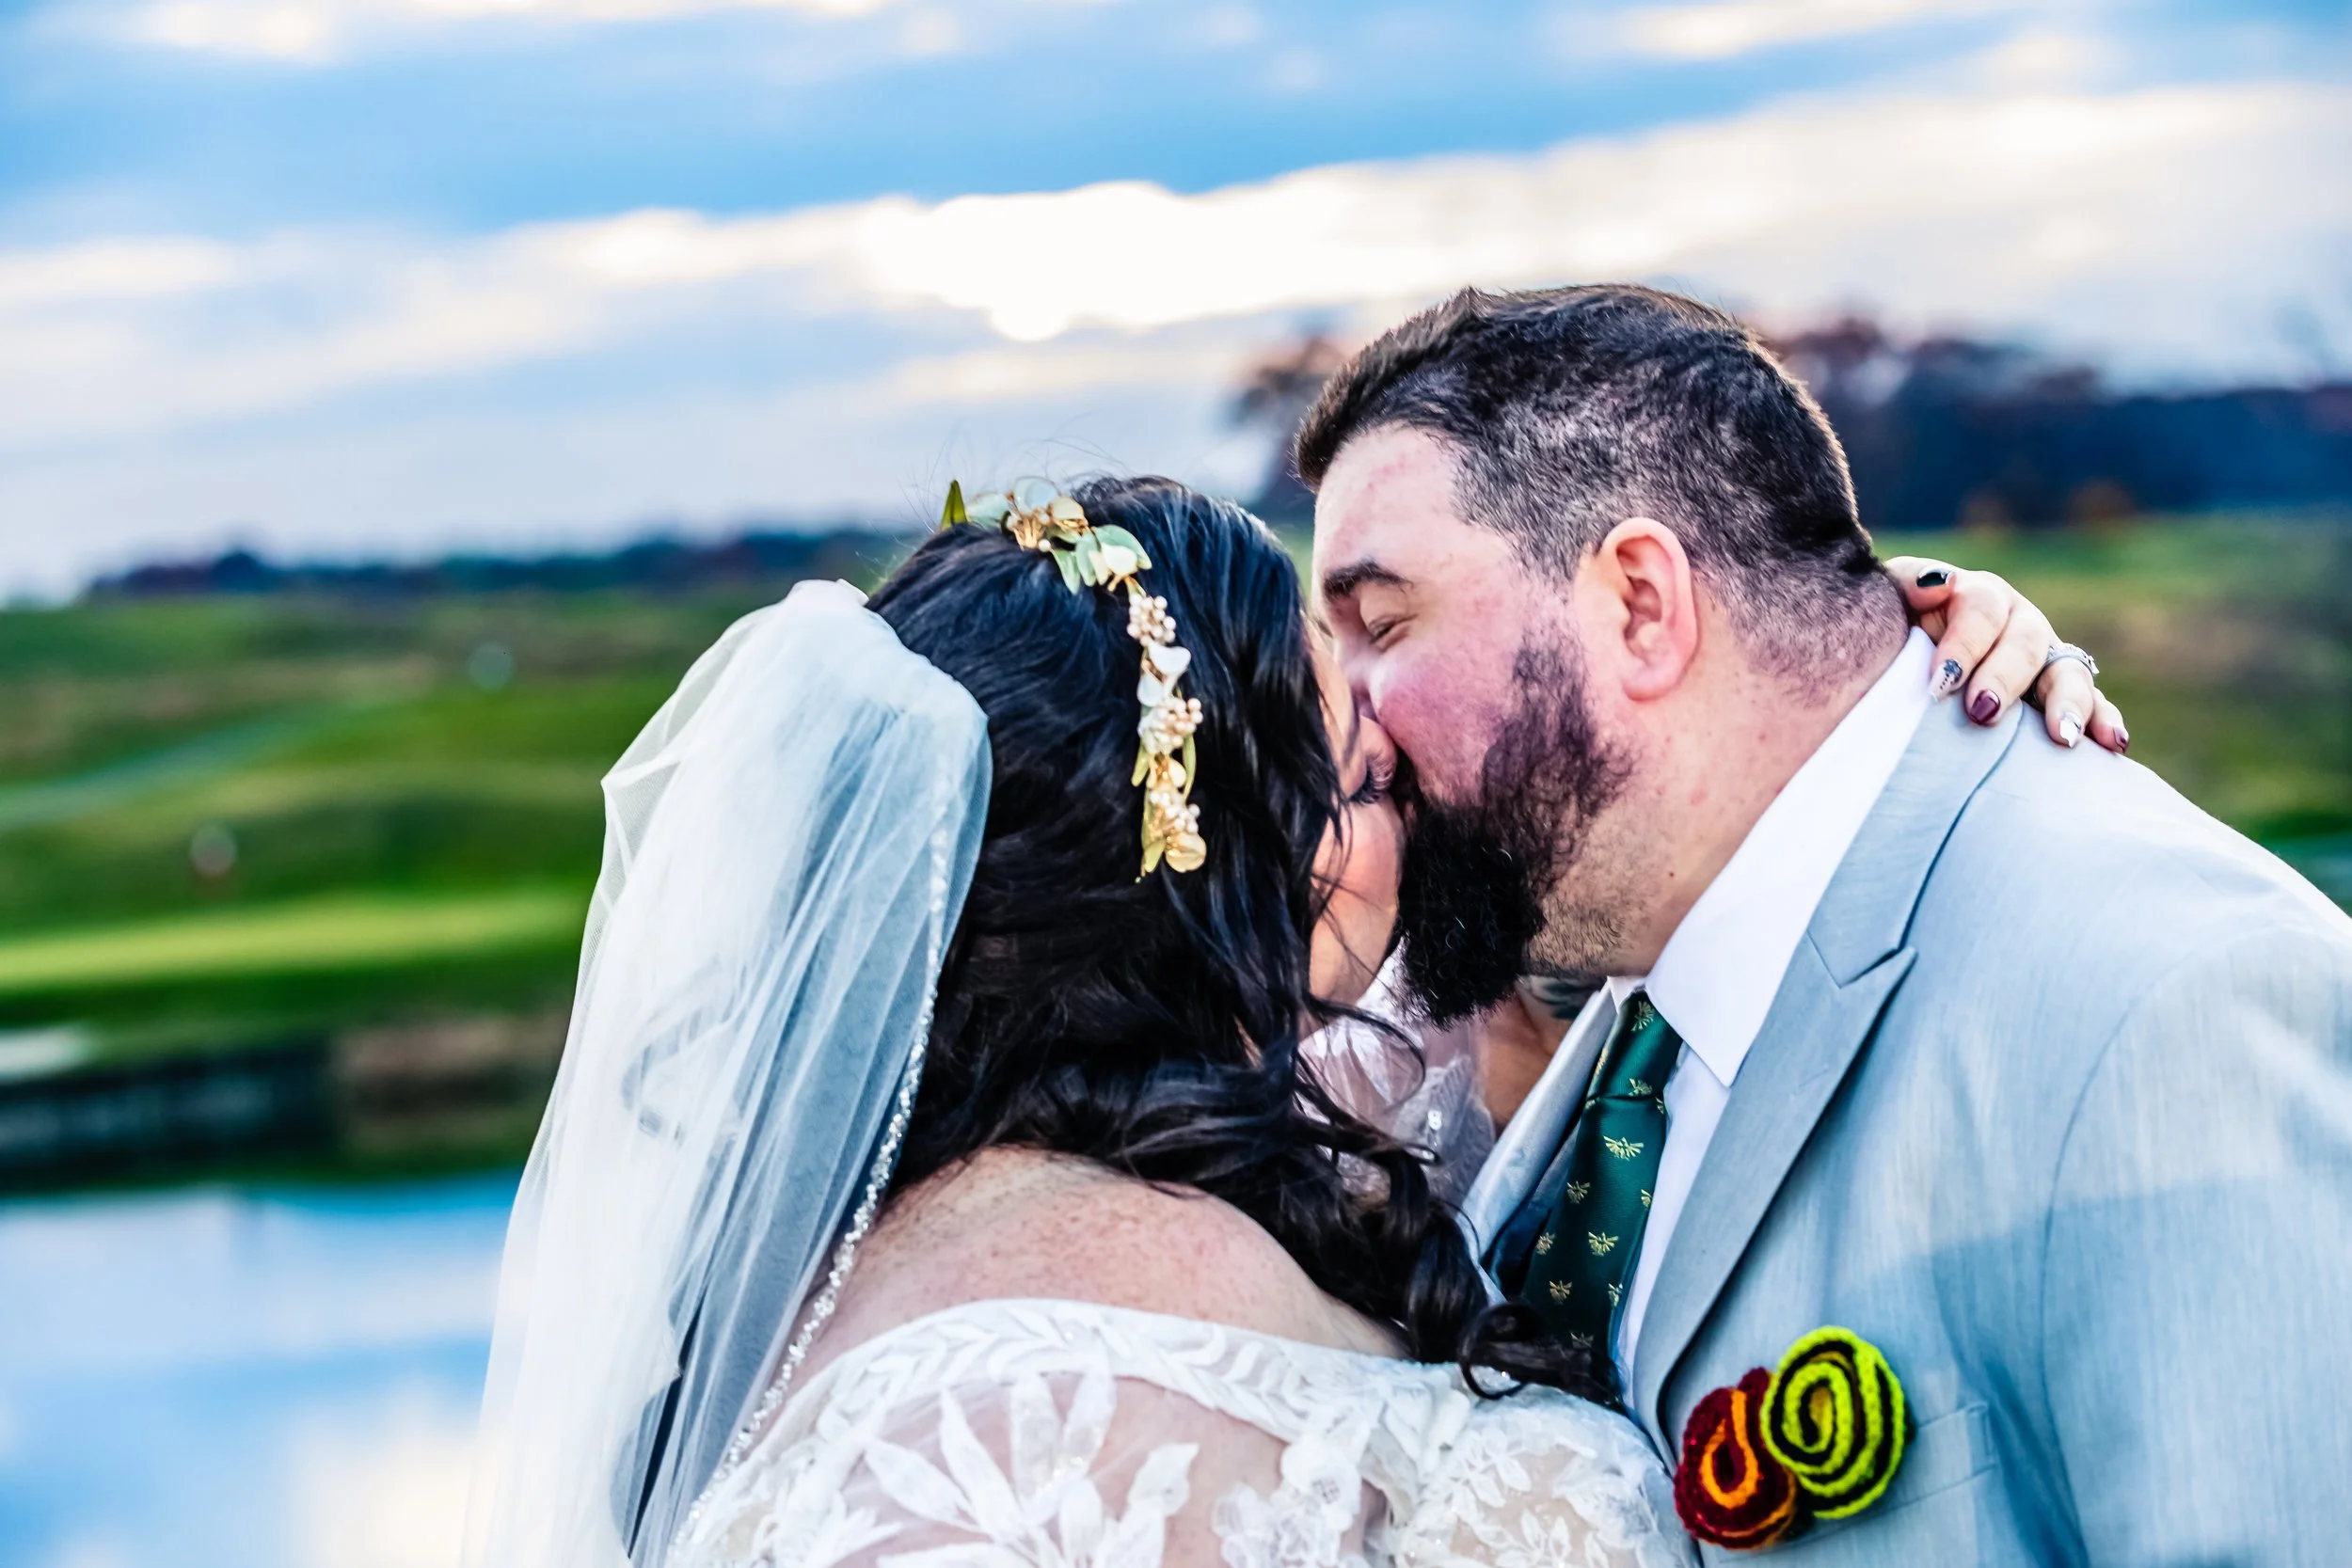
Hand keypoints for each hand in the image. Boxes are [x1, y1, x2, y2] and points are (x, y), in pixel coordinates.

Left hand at [1884, 556, 2127, 753]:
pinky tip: (2114, 743)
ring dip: (2069, 703)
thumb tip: (1940, 583)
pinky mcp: (2060, 693)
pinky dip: (2104, 720)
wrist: (1904, 661)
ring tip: (2062, 736)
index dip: (1962, 646)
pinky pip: (2094, 704)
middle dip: (2005, 678)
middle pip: (2026, 643)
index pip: (1981, 611)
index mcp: (1980, 596)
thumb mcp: (1892, 600)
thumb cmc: (1895, 632)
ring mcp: (2045, 658)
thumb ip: (1907, 585)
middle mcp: (2019, 622)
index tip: (1937, 686)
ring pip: (2068, 673)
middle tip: (1982, 712)